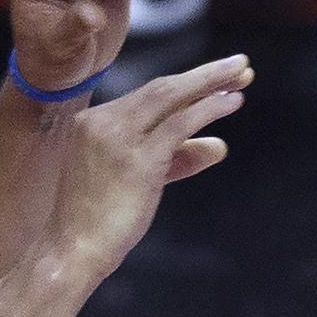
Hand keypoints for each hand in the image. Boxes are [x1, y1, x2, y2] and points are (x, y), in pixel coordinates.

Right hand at [45, 51, 252, 279]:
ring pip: (171, 96)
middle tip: (241, 64)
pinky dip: (209, 109)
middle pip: (161, 87)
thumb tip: (219, 146)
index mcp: (92, 121)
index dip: (188, 85)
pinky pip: (180, 123)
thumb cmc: (99, 222)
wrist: (72, 251)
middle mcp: (102, 121)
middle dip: (205, 75)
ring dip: (211, 83)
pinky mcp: (138, 158)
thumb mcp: (138, 181)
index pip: (147, 95)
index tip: (220, 78)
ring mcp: (118, 137)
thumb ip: (176, 159)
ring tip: (244, 74)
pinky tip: (231, 102)